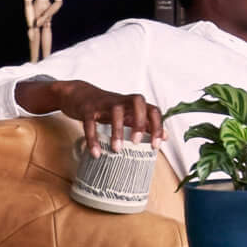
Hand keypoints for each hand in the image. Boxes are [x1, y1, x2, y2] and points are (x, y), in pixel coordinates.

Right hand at [19, 78, 161, 154]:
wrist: (79, 94)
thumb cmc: (107, 107)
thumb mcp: (128, 114)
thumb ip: (146, 124)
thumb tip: (167, 136)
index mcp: (133, 104)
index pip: (152, 109)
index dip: (158, 126)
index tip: (156, 145)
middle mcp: (121, 101)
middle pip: (138, 101)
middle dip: (140, 121)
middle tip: (137, 142)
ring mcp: (104, 103)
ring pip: (115, 111)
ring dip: (117, 131)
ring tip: (117, 150)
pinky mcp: (88, 108)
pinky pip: (90, 122)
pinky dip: (93, 138)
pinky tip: (95, 152)